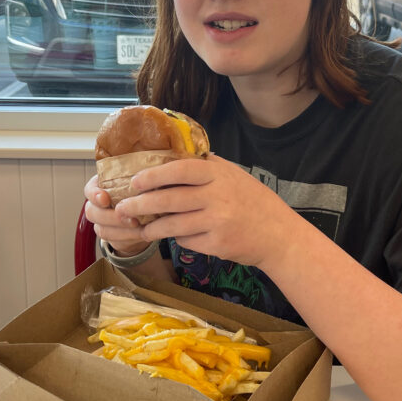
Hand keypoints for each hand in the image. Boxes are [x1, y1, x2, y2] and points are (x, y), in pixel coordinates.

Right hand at [83, 174, 152, 254]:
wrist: (146, 210)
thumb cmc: (142, 189)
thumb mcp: (141, 179)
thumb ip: (140, 177)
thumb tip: (146, 176)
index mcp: (100, 186)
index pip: (89, 190)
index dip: (94, 195)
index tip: (104, 198)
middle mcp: (97, 205)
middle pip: (92, 212)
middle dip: (111, 216)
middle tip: (130, 217)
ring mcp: (101, 222)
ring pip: (102, 229)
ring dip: (121, 230)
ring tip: (139, 226)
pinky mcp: (110, 236)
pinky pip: (113, 240)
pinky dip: (128, 238)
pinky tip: (141, 233)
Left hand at [115, 154, 297, 269]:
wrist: (279, 235)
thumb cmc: (254, 201)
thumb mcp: (234, 175)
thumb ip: (207, 167)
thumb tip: (174, 156)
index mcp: (218, 174)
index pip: (179, 170)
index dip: (153, 175)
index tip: (134, 181)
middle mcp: (217, 197)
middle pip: (169, 200)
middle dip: (141, 205)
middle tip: (123, 208)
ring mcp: (217, 222)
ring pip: (173, 224)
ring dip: (151, 228)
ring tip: (139, 228)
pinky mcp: (217, 244)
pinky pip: (187, 241)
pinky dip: (177, 239)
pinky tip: (172, 237)